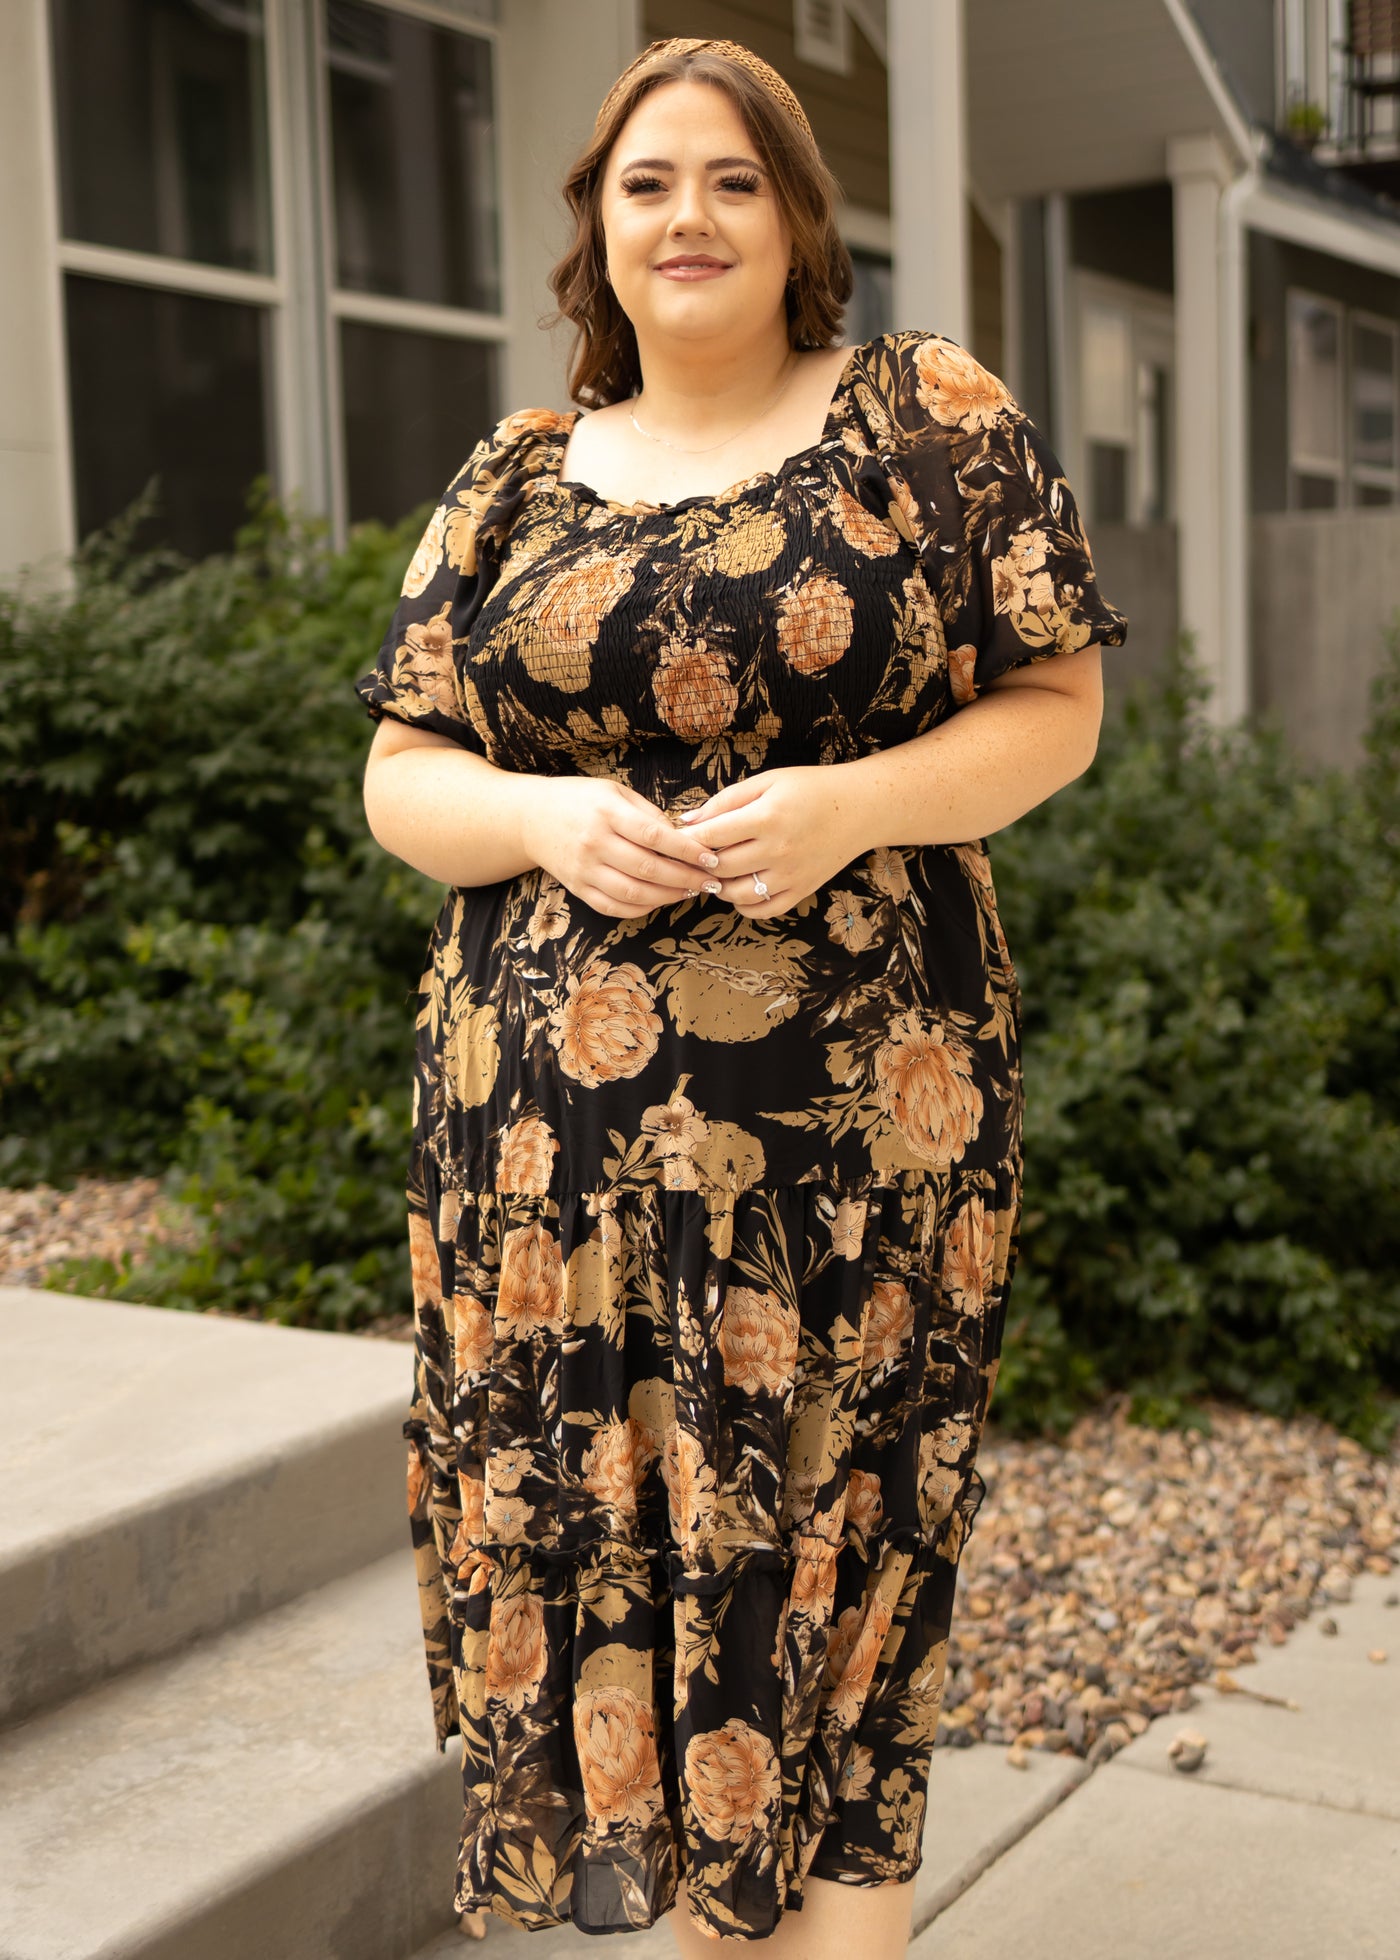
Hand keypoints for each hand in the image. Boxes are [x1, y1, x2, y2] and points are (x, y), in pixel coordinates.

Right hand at [519, 775, 725, 917]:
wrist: (530, 818)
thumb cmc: (579, 800)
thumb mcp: (614, 792)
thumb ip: (648, 813)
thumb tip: (683, 837)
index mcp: (606, 813)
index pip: (654, 836)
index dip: (687, 850)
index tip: (711, 858)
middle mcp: (594, 843)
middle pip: (648, 868)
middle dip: (686, 878)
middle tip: (711, 880)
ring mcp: (584, 870)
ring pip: (634, 894)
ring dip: (668, 896)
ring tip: (691, 891)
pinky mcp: (578, 889)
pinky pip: (615, 907)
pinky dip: (643, 909)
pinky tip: (662, 900)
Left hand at [678, 766, 865, 916]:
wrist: (859, 809)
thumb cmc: (810, 789)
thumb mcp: (767, 782)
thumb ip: (726, 801)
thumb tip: (688, 822)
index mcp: (768, 817)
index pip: (712, 836)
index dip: (689, 839)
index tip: (679, 837)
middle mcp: (779, 850)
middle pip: (721, 867)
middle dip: (699, 863)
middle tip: (692, 856)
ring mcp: (791, 875)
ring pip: (737, 894)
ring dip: (717, 886)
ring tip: (715, 871)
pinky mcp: (801, 891)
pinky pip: (762, 910)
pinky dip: (743, 905)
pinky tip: (738, 888)